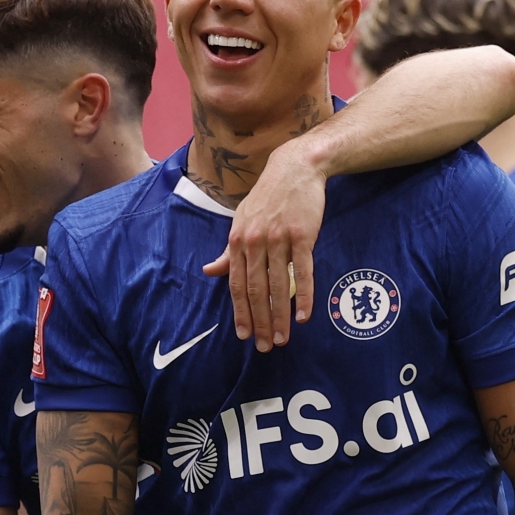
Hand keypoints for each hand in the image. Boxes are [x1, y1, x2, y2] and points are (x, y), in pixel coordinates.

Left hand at [203, 141, 327, 351]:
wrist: (295, 168)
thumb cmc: (268, 197)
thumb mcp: (242, 220)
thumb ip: (228, 251)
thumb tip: (209, 271)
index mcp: (237, 240)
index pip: (236, 284)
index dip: (240, 312)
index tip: (245, 335)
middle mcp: (254, 241)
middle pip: (255, 290)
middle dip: (260, 321)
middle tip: (265, 346)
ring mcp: (278, 238)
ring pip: (278, 285)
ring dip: (280, 316)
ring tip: (283, 338)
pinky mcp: (302, 235)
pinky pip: (303, 271)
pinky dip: (304, 295)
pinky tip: (304, 316)